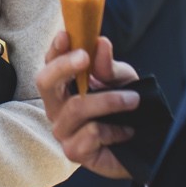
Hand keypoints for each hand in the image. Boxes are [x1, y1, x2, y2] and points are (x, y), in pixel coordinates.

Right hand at [33, 31, 139, 180]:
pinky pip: (92, 132)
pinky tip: (126, 131)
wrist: (141, 143)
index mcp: (62, 85)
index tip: (66, 35)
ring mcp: (62, 130)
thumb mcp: (121, 79)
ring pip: (76, 107)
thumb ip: (108, 65)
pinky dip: (115, 129)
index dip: (55, 49)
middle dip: (63, 66)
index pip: (49, 62)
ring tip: (133, 100)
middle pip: (44, 82)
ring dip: (109, 101)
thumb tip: (100, 43)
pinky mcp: (73, 151)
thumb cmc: (123, 106)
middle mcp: (56, 107)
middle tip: (86, 57)